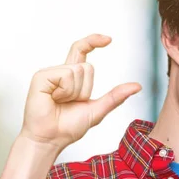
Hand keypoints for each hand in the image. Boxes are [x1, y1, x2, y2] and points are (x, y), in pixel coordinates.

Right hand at [19, 34, 141, 150]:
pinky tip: (53, 99)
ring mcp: (49, 73)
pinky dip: (65, 91)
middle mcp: (60, 71)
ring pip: (77, 70)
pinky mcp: (41, 76)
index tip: (109, 40)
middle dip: (85, 89)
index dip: (93, 41)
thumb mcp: (98, 110)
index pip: (82, 50)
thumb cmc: (69, 127)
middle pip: (87, 66)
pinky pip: (66, 75)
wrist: (51, 139)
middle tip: (70, 103)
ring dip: (75, 92)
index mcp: (71, 77)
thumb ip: (115, 96)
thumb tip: (137, 86)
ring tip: (60, 102)